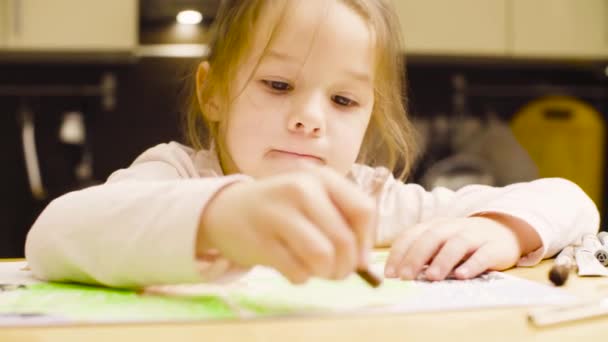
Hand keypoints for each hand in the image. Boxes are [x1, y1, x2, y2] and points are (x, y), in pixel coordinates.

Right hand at [198, 167, 375, 283]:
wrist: (227, 211)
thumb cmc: (282, 209)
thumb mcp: (314, 200)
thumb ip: (342, 222)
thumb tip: (365, 264)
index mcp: (321, 178)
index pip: (363, 210)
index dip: (367, 241)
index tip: (361, 258)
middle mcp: (301, 189)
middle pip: (345, 240)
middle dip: (346, 266)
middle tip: (337, 272)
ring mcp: (278, 213)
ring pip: (323, 257)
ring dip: (325, 274)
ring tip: (317, 271)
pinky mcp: (261, 240)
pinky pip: (298, 271)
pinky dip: (301, 278)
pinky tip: (292, 267)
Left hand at [384, 214, 537, 280]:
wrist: (503, 230)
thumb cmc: (462, 242)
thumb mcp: (440, 243)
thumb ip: (422, 255)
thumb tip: (397, 275)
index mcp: (434, 226)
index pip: (412, 235)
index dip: (399, 253)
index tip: (390, 273)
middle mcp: (452, 228)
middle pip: (431, 238)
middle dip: (416, 257)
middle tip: (405, 277)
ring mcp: (474, 236)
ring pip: (456, 244)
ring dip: (442, 260)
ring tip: (432, 277)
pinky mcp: (494, 247)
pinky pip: (483, 255)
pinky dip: (472, 265)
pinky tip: (462, 276)